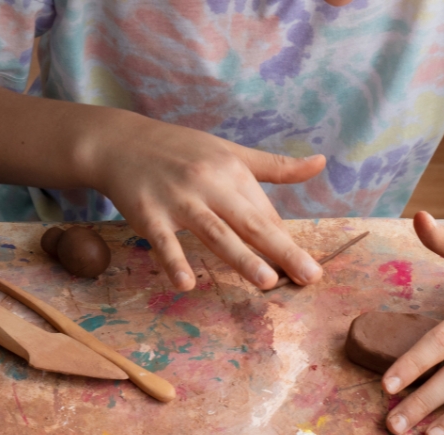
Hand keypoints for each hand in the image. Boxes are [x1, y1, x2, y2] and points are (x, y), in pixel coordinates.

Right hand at [86, 113, 324, 290]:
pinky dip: (174, 261)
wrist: (121, 142)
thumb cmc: (180, 150)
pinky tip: (186, 284)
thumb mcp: (230, 152)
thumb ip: (275, 166)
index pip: (265, 214)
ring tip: (267, 281)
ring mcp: (178, 200)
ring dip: (241, 257)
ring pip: (215, 232)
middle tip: (309, 276)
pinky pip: (164, 241)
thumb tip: (322, 163)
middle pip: (250, 222)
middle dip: (281, 250)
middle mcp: (209, 184)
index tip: (309, 270)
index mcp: (233, 172)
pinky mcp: (148, 214)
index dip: (286, 242)